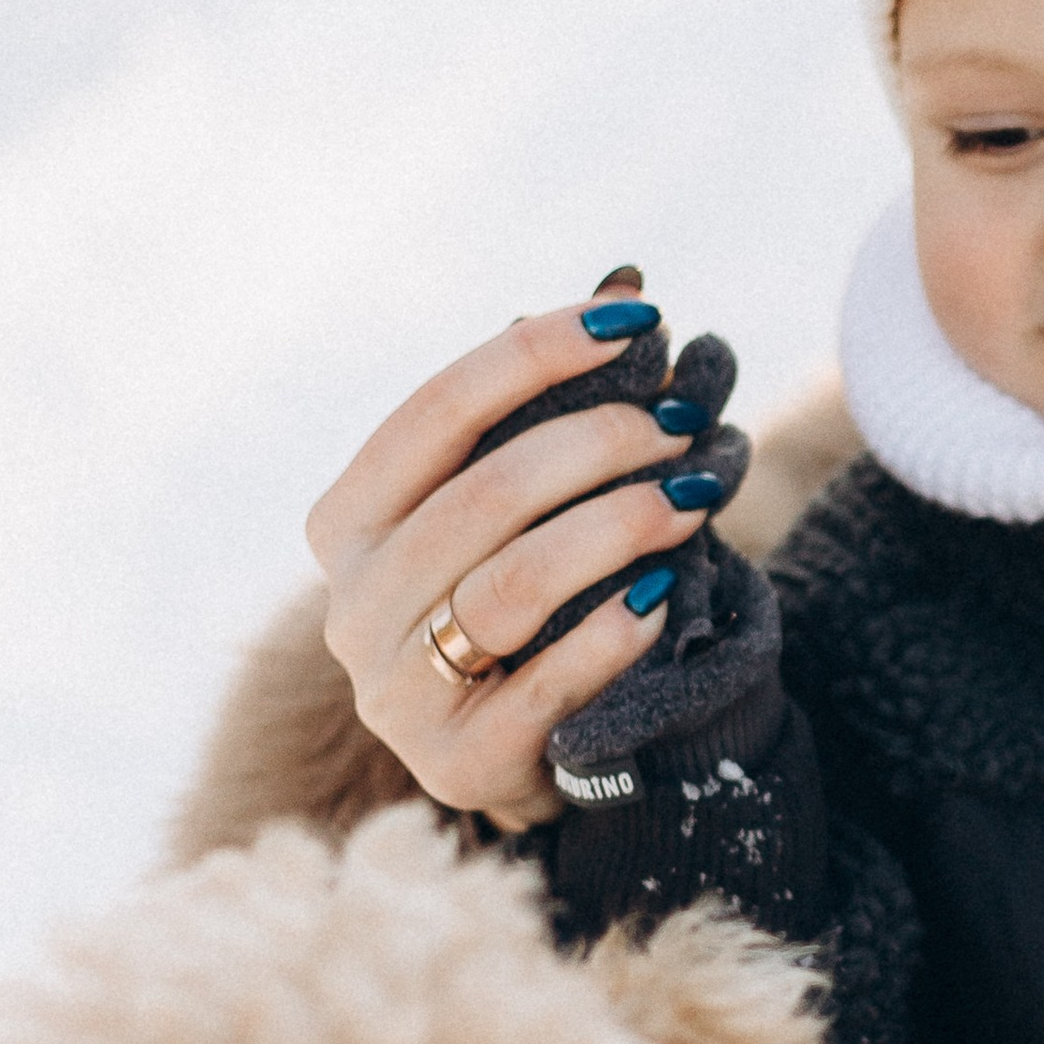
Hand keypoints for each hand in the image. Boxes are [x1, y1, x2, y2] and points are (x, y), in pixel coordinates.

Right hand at [308, 280, 740, 830]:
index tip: (639, 322)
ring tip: (695, 498)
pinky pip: (547, 682)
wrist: (520, 753)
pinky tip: (667, 593)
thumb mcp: (517, 506)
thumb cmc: (519, 599)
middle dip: (600, 445)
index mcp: (349, 519)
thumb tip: (625, 283)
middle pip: (486, 495)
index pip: (437, 410)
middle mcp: (353, 602)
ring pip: (514, 584)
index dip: (538, 356)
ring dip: (619, 528)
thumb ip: (548, 409)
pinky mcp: (456, 760)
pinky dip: (615, 630)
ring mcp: (394, 690)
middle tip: (685, 421)